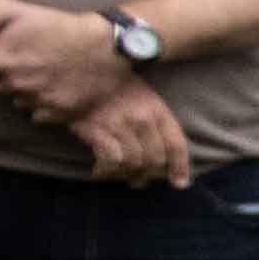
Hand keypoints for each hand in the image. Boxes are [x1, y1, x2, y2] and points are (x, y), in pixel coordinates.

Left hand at [0, 1, 126, 123]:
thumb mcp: (19, 13)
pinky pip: (38, 116)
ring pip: (18, 103)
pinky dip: (43, 106)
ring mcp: (37, 100)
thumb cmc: (61, 26)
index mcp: (1, 60)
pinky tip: (55, 90)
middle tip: (29, 66)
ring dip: (26, 93)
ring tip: (44, 77)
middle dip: (8, 79)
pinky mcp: (57, 113)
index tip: (7, 58)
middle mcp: (15, 83)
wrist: (106, 45)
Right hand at [66, 78, 190, 187]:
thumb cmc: (113, 90)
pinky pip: (111, 161)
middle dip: (147, 173)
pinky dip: (106, 170)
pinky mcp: (98, 130)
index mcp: (157, 110)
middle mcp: (142, 118)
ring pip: (133, 162)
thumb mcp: (143, 98)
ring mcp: (120, 124)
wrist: (78, 75)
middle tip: (138, 180)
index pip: (176, 145)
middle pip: (154, 159)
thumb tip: (162, 158)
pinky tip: (98, 170)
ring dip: (124, 173)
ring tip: (116, 174)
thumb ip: (156, 123)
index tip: (179, 183)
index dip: (180, 167)